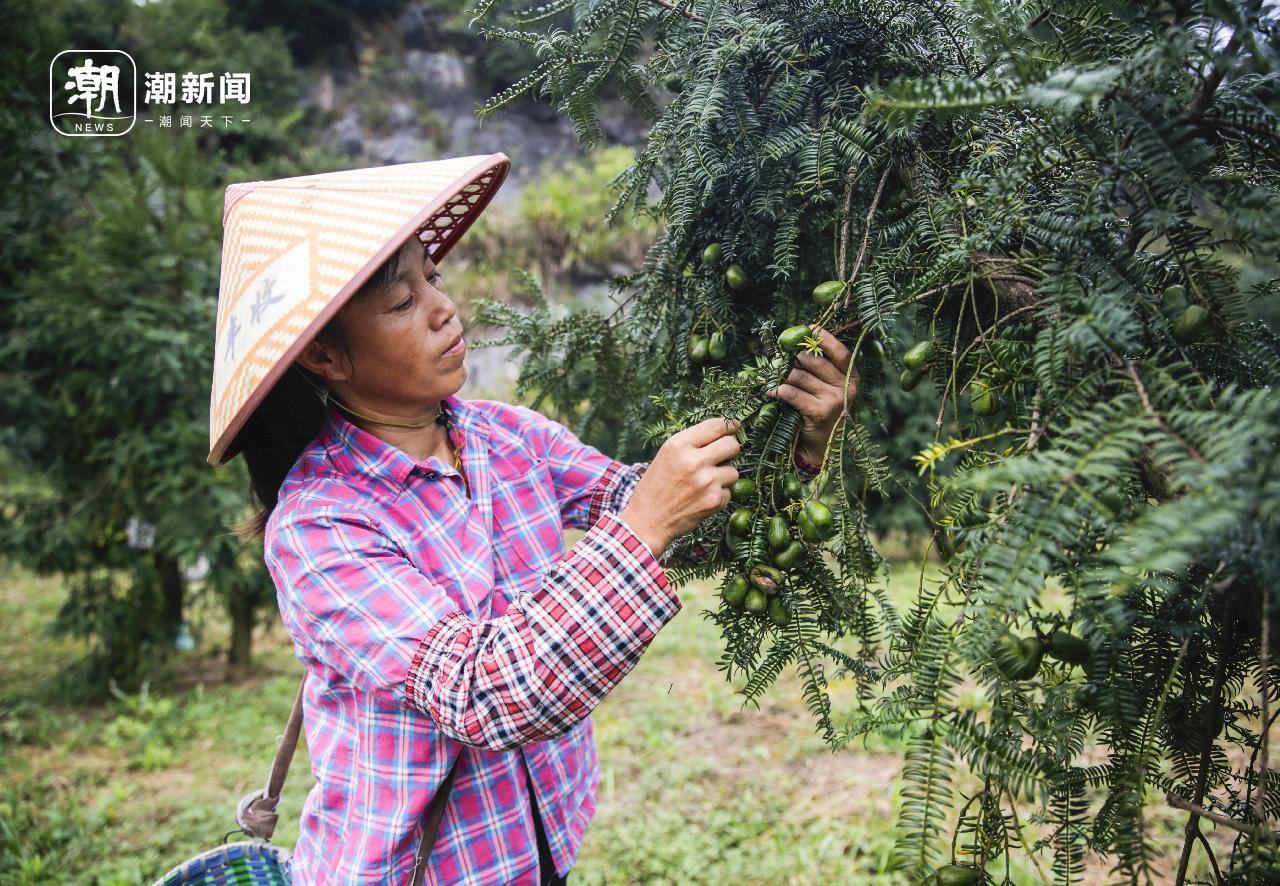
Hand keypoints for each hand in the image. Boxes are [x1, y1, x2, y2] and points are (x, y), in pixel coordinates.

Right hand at [619, 417, 741, 557]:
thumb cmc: (655, 487)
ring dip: (724, 477)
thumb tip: (723, 433)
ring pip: (734, 471)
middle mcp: (693, 461)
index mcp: (678, 445)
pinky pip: (729, 492)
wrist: (647, 522)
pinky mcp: (714, 500)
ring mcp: (706, 481)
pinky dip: (719, 496)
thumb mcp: (666, 456)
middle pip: (732, 445)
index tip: (735, 426)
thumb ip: (691, 444)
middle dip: (730, 450)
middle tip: (723, 457)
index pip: (715, 426)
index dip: (729, 425)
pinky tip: (701, 499)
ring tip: (704, 484)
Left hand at [766, 324, 858, 464]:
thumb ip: (821, 370)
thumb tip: (798, 345)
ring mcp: (834, 400)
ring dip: (782, 375)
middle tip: (781, 360)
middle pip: (814, 361)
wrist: (820, 448)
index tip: (810, 328)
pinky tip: (770, 391)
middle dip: (794, 358)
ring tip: (774, 376)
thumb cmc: (821, 413)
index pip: (841, 352)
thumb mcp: (828, 390)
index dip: (825, 338)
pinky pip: (791, 393)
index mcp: (852, 378)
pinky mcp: (819, 412)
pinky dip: (777, 390)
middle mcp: (847, 388)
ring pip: (799, 376)